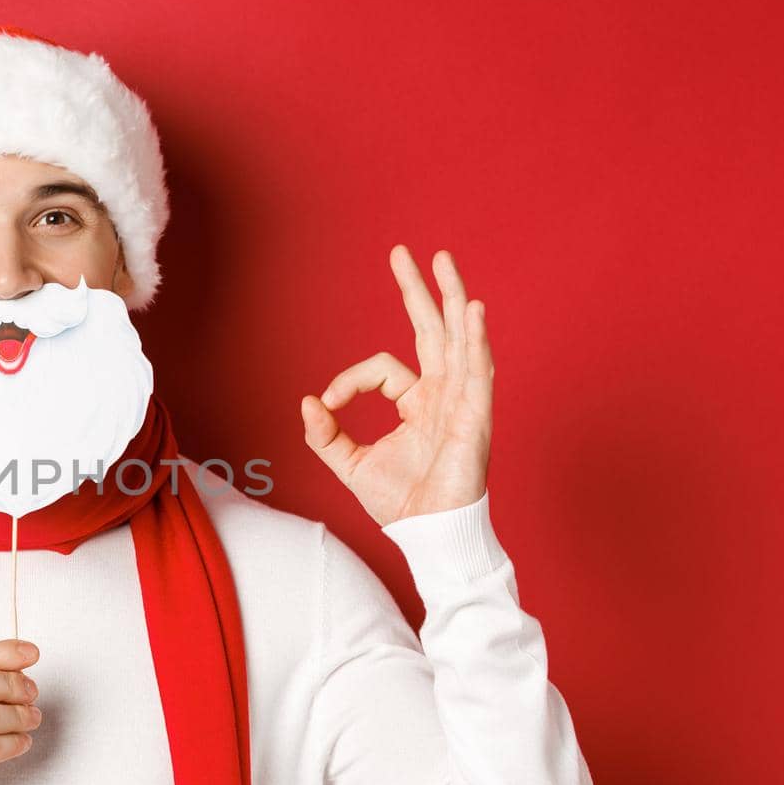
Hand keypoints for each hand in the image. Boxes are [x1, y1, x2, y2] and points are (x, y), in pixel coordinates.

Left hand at [300, 245, 492, 525]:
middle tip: (406, 252)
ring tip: (443, 260)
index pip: (382, 368)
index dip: (349, 380)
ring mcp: (461, 401)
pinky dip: (476, 338)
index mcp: (417, 402)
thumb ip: (325, 435)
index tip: (327, 403)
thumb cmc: (400, 502)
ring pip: (458, 338)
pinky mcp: (475, 416)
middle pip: (433, 330)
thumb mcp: (349, 464)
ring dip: (451, 297)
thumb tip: (306, 401)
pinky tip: (472, 309)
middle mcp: (442, 394)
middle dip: (419, 290)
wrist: (428, 532)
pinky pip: (477, 370)